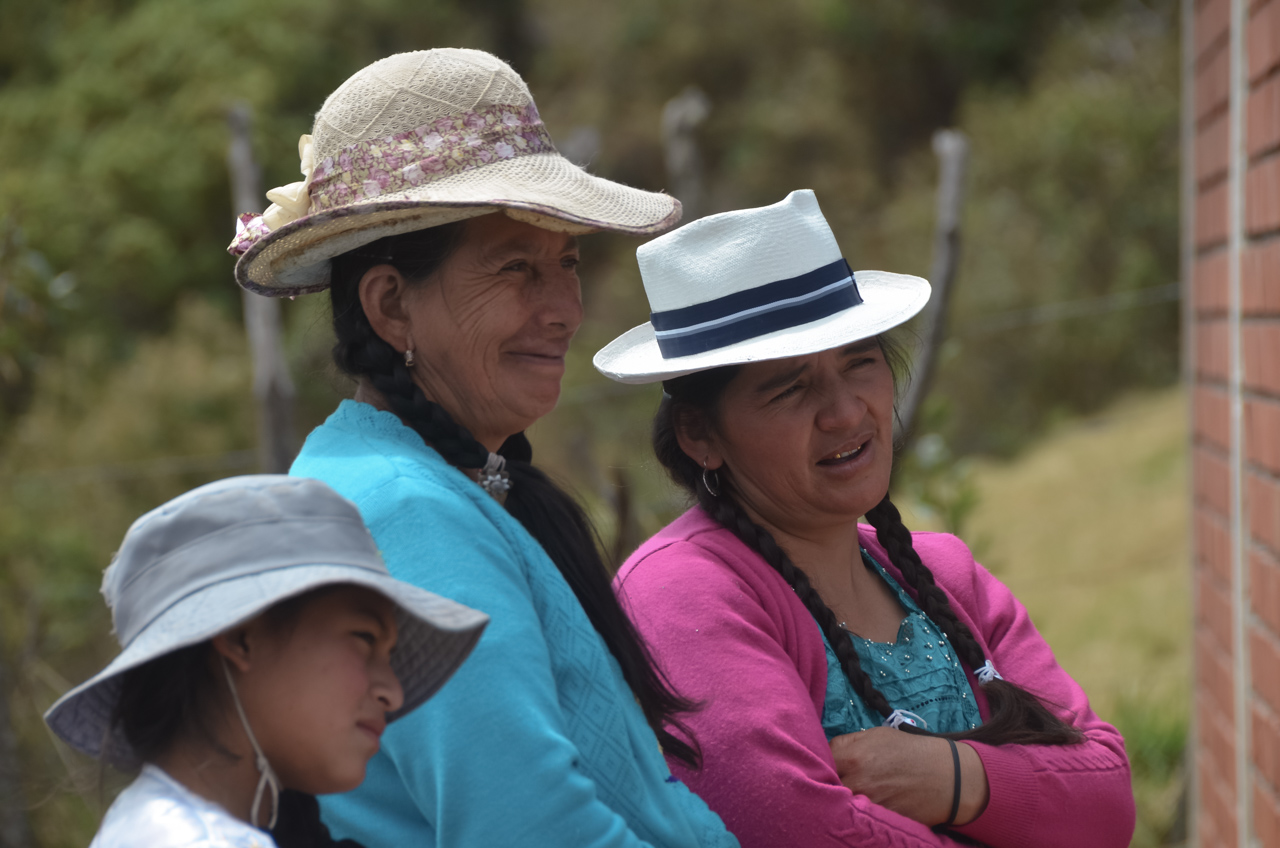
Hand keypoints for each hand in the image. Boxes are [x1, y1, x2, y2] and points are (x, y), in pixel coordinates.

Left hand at [828, 727, 989, 826]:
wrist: (946, 778)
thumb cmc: (910, 751)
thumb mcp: (876, 735)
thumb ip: (846, 743)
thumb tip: (824, 752)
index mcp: (853, 758)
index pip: (819, 762)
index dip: (817, 762)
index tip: (819, 763)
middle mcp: (857, 783)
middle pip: (825, 786)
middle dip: (824, 783)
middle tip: (828, 780)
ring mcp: (868, 805)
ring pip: (839, 805)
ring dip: (837, 800)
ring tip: (842, 795)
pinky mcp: (879, 821)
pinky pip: (857, 818)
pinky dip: (854, 814)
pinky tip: (857, 809)